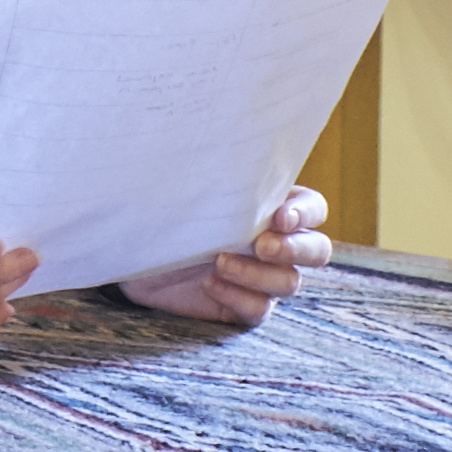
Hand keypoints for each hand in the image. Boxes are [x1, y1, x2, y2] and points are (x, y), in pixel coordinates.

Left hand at [116, 185, 324, 326]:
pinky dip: (238, 298)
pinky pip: (259, 310)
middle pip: (318, 250)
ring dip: (258, 274)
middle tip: (260, 245)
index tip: (279, 216)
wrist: (134, 248)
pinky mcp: (241, 306)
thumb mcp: (190, 189)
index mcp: (273, 208)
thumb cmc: (167, 209)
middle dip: (294, 248)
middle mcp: (277, 243)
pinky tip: (210, 284)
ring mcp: (261, 277)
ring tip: (219, 262)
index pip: (314, 209)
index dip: (306, 213)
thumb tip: (219, 140)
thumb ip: (215, 176)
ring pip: (290, 283)